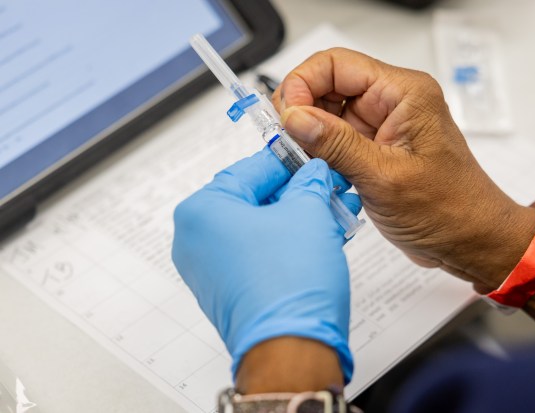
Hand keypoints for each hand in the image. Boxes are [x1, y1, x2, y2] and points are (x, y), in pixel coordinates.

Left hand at [171, 147, 359, 382]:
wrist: (291, 349)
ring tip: (332, 210)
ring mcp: (210, 268)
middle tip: (328, 186)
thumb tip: (313, 172)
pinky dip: (288, 241)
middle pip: (255, 199)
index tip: (313, 157)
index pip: (251, 168)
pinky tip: (320, 233)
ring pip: (260, 227)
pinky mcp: (229, 290)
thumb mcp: (307, 212)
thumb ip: (309, 182)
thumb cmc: (289, 285)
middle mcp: (196, 239)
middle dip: (299, 192)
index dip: (291, 160)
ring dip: (298, 217)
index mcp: (202, 211)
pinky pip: (259, 253)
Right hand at [274, 48, 534, 289]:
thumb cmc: (450, 210)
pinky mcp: (373, 150)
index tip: (286, 117)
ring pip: (326, 114)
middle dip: (301, 111)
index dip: (303, 84)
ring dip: (308, 136)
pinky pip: (334, 141)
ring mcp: (380, 127)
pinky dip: (319, 155)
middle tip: (287, 142)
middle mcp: (391, 103)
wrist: (470, 241)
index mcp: (403, 94)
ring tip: (302, 161)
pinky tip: (316, 172)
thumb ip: (336, 145)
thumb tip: (294, 118)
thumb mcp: (386, 178)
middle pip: (327, 86)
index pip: (336, 64)